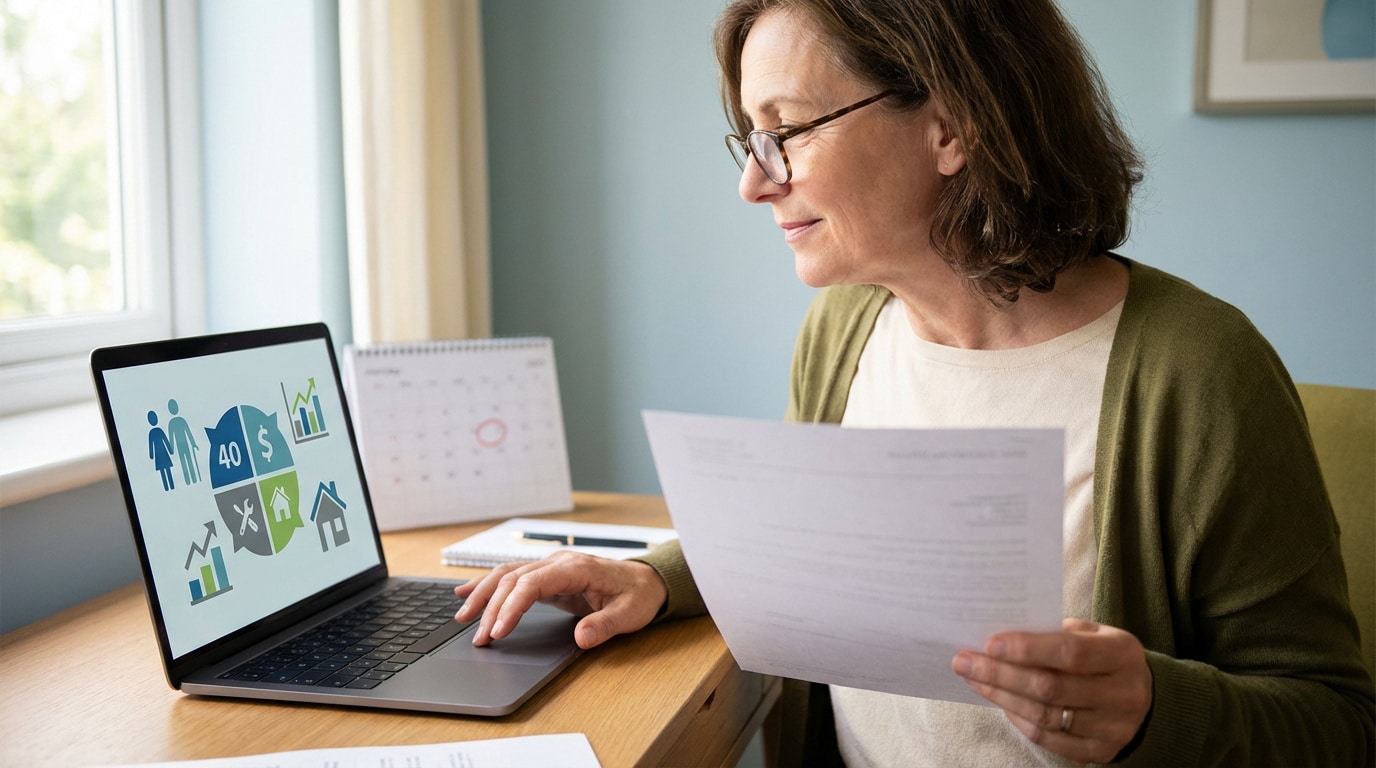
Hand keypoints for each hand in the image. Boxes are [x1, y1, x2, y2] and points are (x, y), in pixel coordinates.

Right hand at [454, 551, 667, 649]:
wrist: (647, 581)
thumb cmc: (639, 595)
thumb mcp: (630, 613)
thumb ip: (605, 625)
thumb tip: (583, 638)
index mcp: (575, 568)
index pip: (532, 584)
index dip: (511, 607)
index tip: (498, 631)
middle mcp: (557, 563)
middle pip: (513, 580)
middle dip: (491, 607)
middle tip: (478, 638)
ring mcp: (550, 568)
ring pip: (507, 575)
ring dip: (483, 595)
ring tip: (462, 617)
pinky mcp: (547, 578)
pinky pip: (512, 578)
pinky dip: (488, 586)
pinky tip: (466, 593)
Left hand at [952, 618, 1152, 763]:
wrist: (1144, 697)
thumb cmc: (1104, 656)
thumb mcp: (1093, 634)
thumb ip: (1055, 632)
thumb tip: (1000, 634)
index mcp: (1123, 654)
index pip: (1069, 653)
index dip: (1027, 648)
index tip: (989, 643)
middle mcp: (1123, 694)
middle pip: (1050, 688)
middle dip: (1000, 674)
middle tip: (964, 661)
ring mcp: (1113, 728)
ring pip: (1044, 715)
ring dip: (1001, 696)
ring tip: (973, 678)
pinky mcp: (1100, 752)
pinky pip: (1047, 739)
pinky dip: (1017, 718)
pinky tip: (998, 700)